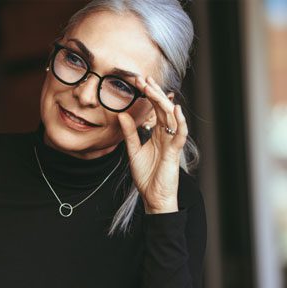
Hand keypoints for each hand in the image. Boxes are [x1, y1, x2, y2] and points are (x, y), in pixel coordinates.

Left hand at [118, 76, 187, 213]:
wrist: (154, 196)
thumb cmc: (147, 175)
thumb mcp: (133, 151)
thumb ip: (129, 133)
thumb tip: (121, 114)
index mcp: (157, 133)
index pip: (153, 109)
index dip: (147, 95)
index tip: (137, 81)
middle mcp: (166, 134)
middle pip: (162, 108)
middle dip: (153, 92)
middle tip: (143, 77)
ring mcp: (171, 142)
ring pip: (170, 117)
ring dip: (162, 101)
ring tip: (153, 88)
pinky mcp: (175, 151)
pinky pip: (179, 134)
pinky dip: (179, 121)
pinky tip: (175, 109)